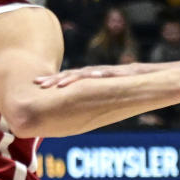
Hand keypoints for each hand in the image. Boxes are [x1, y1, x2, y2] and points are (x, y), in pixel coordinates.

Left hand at [33, 62, 147, 87]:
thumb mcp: (101, 90)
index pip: (66, 78)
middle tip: (40, 85)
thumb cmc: (120, 84)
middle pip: (70, 75)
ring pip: (86, 74)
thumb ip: (86, 95)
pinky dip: (101, 75)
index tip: (36, 84)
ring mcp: (105, 72)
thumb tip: (70, 108)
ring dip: (72, 78)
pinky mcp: (119, 73)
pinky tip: (95, 76)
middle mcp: (92, 73)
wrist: (143, 75)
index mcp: (86, 77)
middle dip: (55, 80)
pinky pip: (108, 74)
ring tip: (60, 84)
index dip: (51, 80)